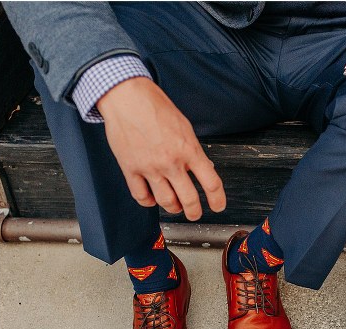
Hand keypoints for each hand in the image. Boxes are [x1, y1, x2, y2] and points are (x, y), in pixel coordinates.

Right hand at [97, 77, 225, 220]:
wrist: (127, 98)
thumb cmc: (156, 108)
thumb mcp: (185, 127)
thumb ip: (194, 150)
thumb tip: (205, 169)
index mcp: (189, 150)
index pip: (211, 183)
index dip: (217, 200)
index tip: (218, 206)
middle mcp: (171, 162)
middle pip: (189, 199)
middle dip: (194, 212)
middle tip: (194, 213)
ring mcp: (150, 167)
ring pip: (166, 202)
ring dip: (173, 208)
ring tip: (175, 206)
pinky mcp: (130, 168)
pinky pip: (141, 196)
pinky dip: (149, 202)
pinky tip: (152, 199)